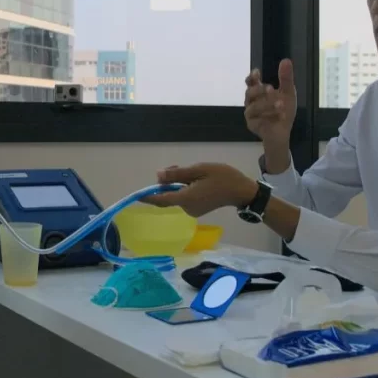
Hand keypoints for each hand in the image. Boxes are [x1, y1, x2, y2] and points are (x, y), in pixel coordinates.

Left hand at [143, 163, 257, 217]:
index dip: (147, 197)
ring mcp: (192, 210)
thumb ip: (177, 174)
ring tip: (189, 170)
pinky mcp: (197, 209)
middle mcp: (186, 208)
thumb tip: (157, 176)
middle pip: (168, 195)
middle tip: (177, 167)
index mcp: (185, 198)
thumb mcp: (198, 170)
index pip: (160, 199)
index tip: (135, 196)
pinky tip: (193, 179)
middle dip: (168, 181)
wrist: (242, 191)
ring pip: (176, 195)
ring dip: (177, 183)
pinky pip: (184, 198)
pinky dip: (183, 188)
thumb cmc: (222, 177)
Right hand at [244, 58, 296, 146]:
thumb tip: (286, 60)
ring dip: (267, 104)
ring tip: (280, 104)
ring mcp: (250, 114)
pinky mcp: (252, 125)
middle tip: (270, 88)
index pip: (250, 82)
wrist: (283, 132)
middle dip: (258, 90)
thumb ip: (286, 79)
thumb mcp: (288, 93)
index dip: (251, 77)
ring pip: (253, 107)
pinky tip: (281, 115)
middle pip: (248, 93)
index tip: (256, 72)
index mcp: (258, 93)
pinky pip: (258, 119)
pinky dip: (271, 116)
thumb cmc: (282, 111)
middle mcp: (251, 102)